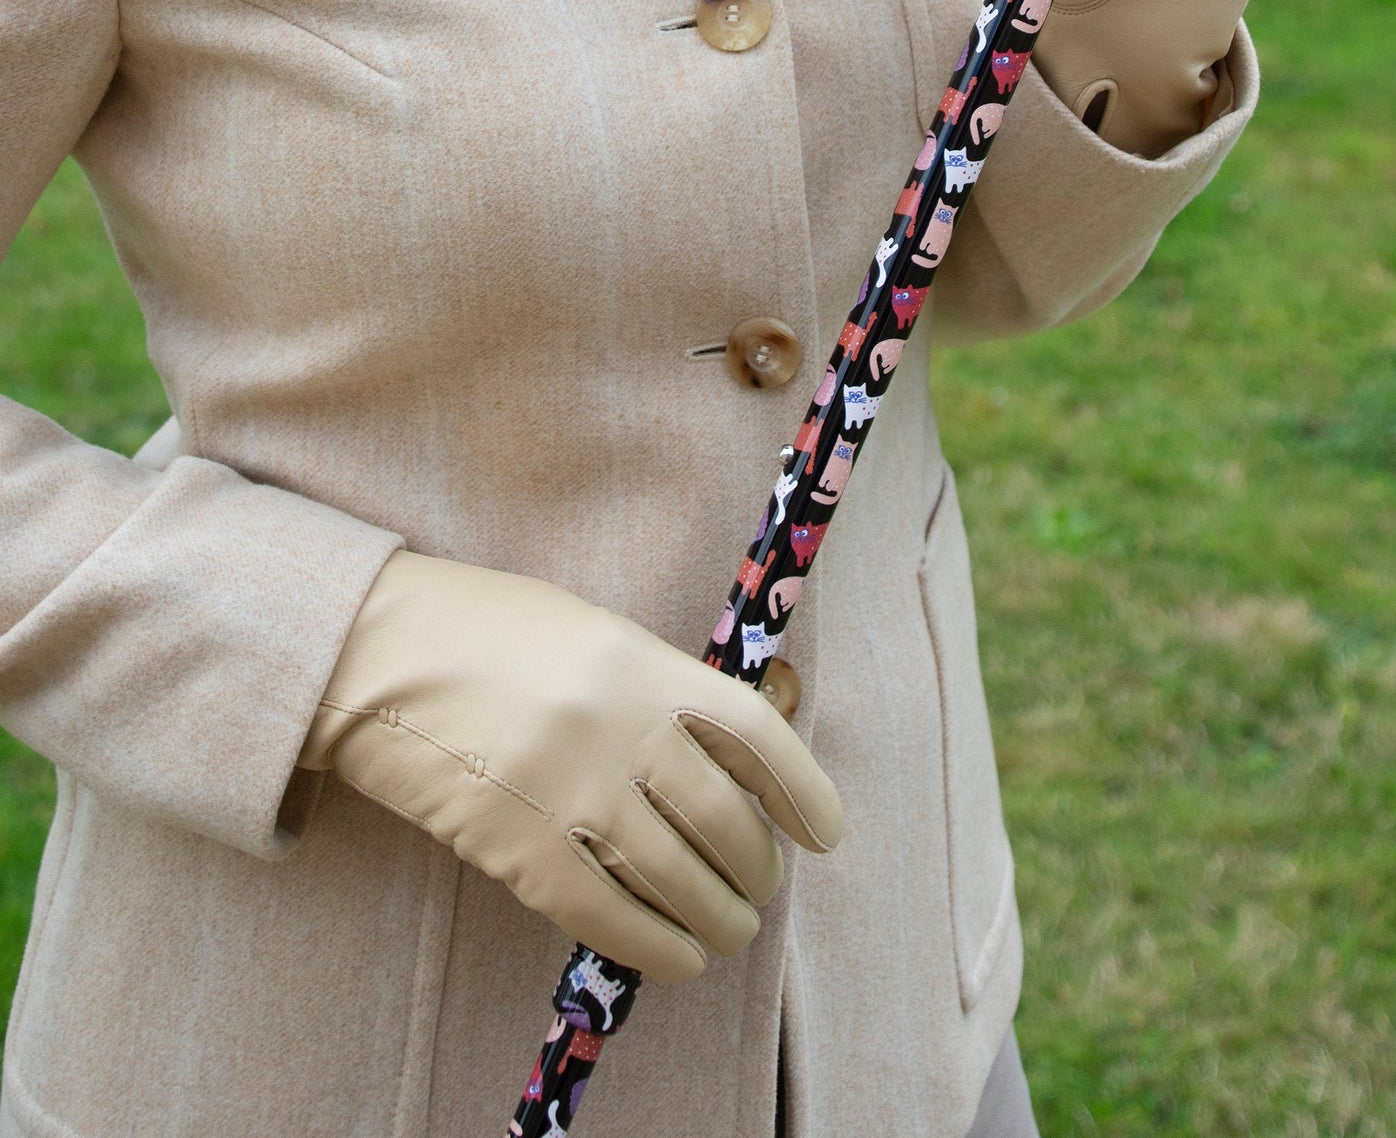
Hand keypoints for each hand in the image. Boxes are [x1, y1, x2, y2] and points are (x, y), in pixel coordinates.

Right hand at [300, 551, 841, 981]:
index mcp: (639, 661)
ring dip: (718, 919)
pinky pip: (607, 917)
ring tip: (729, 930)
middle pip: (723, 821)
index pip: (752, 733)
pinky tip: (678, 958)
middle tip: (760, 886)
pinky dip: (655, 948)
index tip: (824, 831)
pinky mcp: (517, 848)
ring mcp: (567, 791)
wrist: (378, 654)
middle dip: (757, 868)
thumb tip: (727, 759)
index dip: (802, 789)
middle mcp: (615, 726)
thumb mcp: (589, 633)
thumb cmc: (487, 631)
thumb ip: (655, 687)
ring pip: (676, 880)